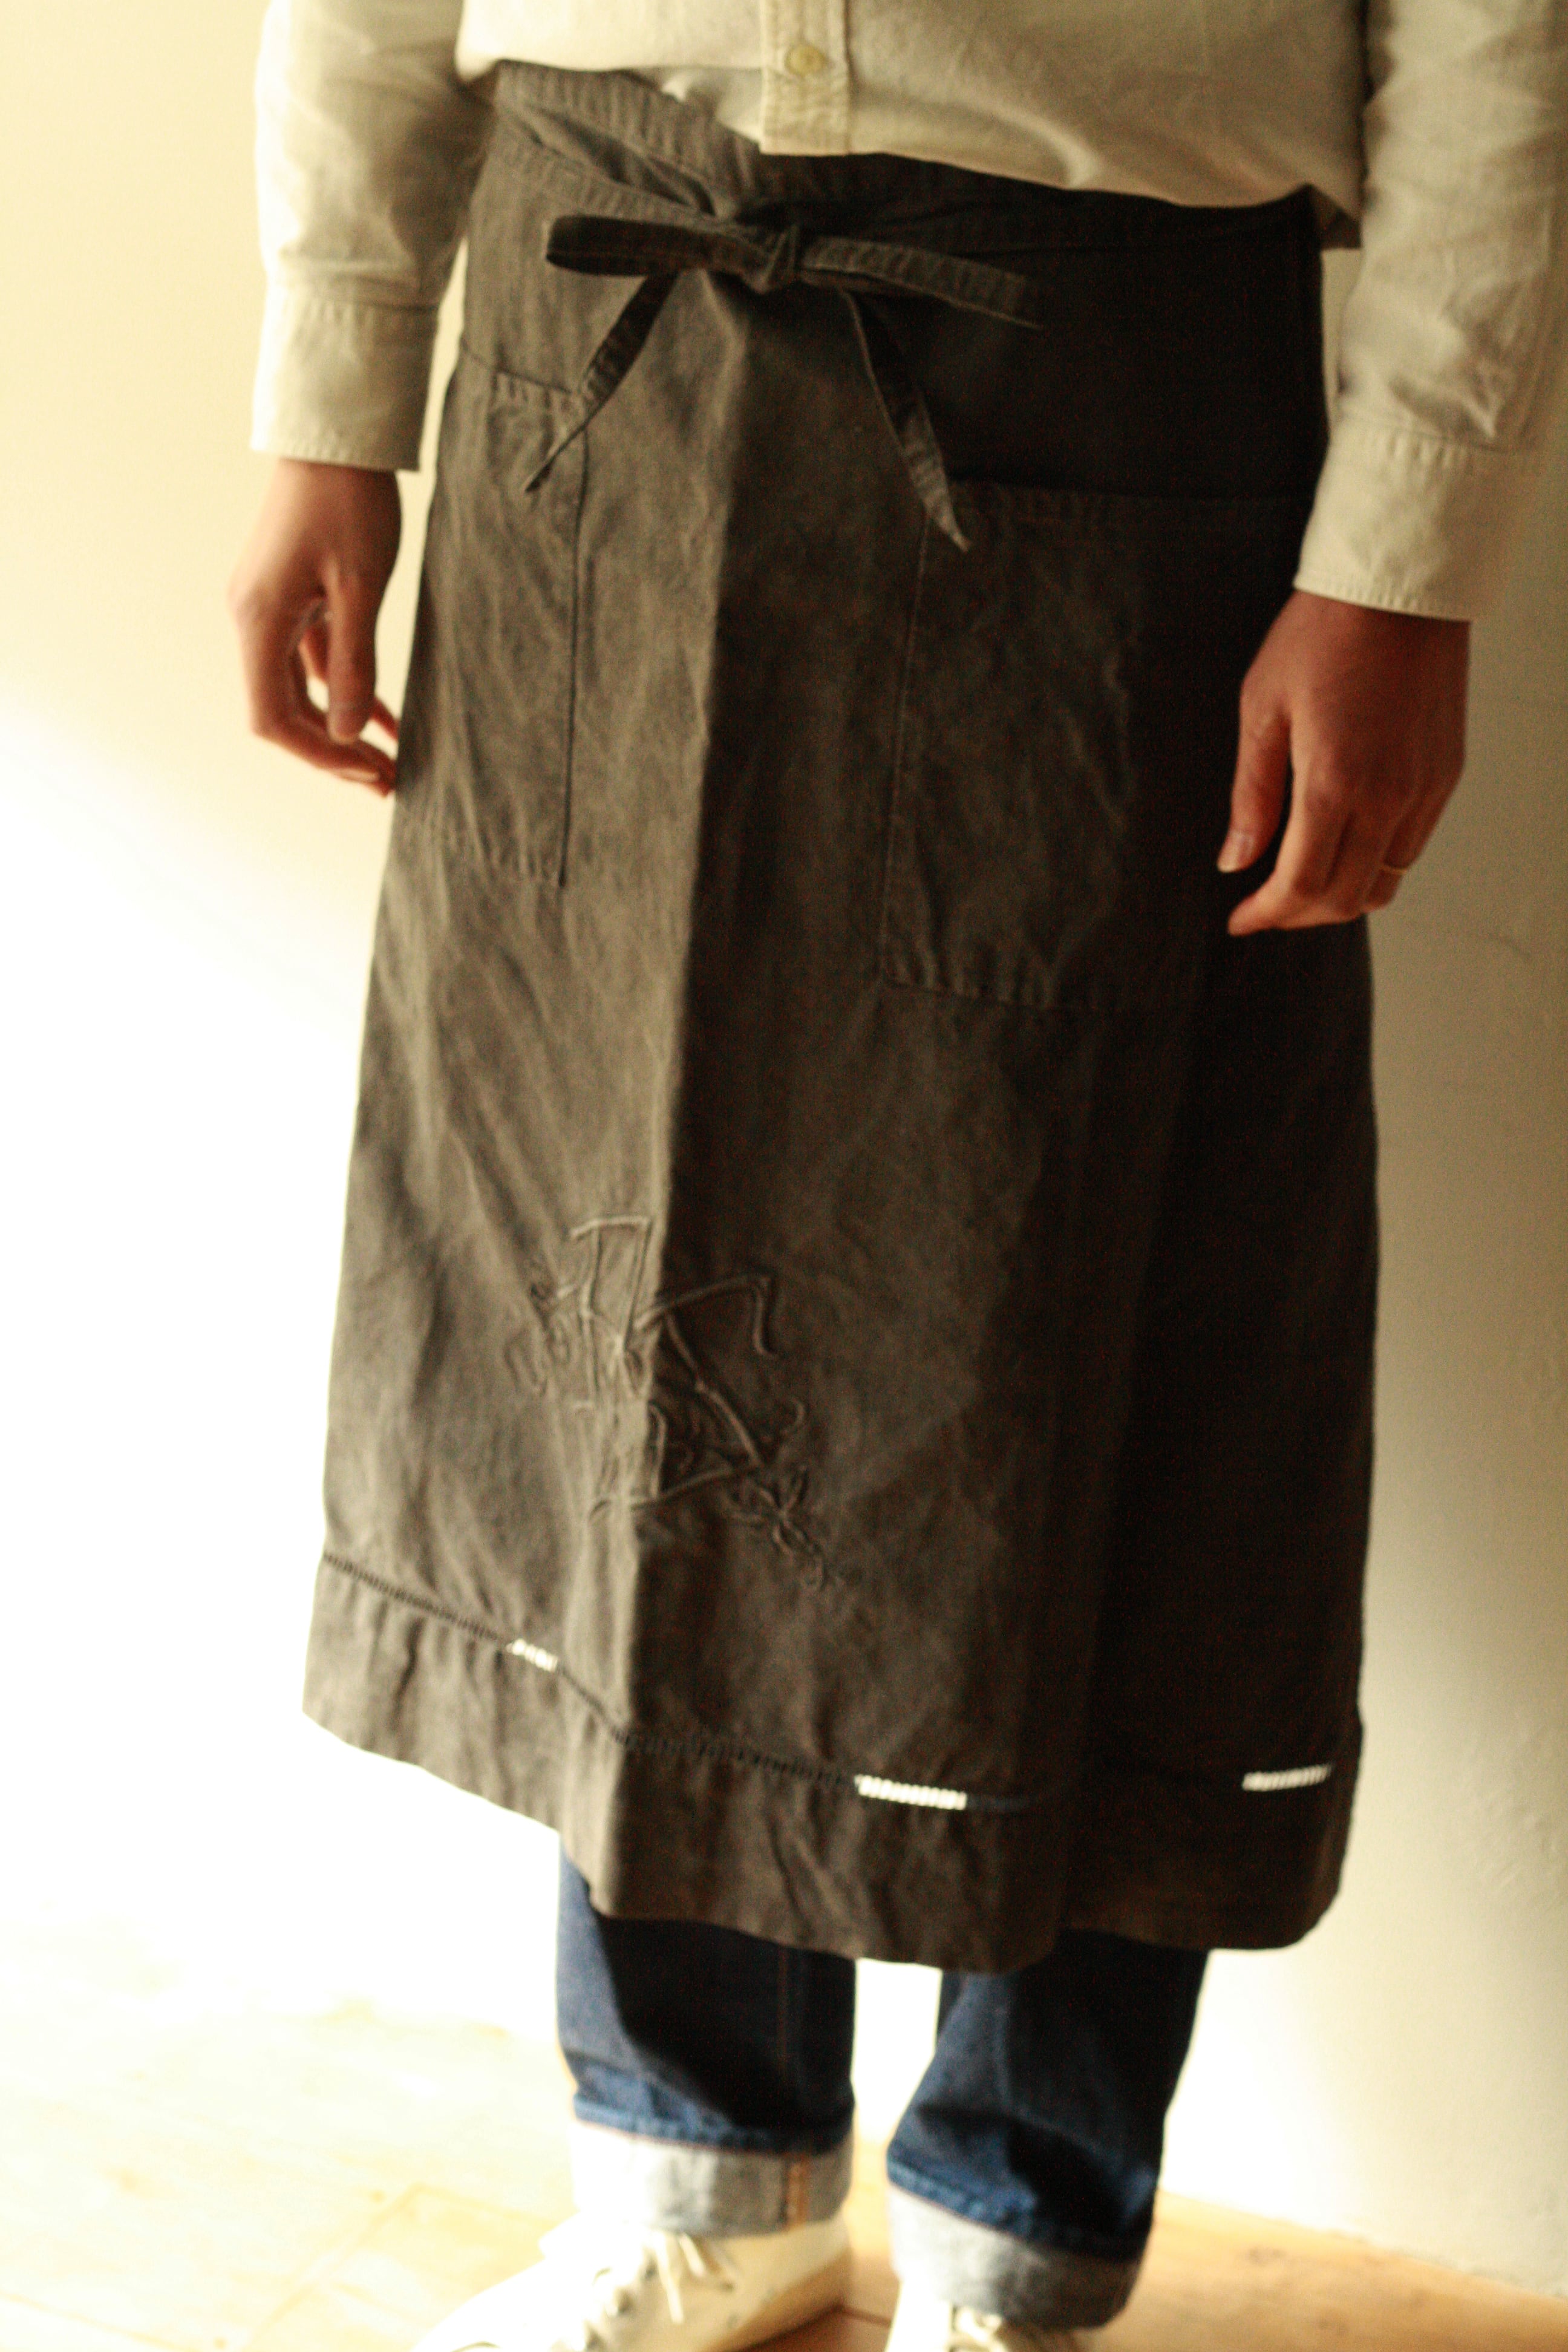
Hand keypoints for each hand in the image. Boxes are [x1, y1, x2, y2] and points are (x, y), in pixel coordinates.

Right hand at [228, 459, 402, 793]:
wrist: (336, 435)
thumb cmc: (351, 502)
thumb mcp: (361, 586)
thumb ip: (352, 662)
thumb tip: (345, 732)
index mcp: (260, 620)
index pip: (273, 717)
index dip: (318, 756)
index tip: (367, 774)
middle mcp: (253, 619)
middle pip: (283, 711)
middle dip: (332, 752)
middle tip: (388, 781)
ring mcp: (270, 608)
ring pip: (298, 690)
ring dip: (340, 728)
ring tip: (389, 762)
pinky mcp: (292, 597)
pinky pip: (312, 661)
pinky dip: (344, 690)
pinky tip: (383, 719)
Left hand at [1219, 588, 1468, 933]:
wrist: (1399, 588)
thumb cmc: (1322, 636)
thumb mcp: (1263, 712)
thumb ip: (1251, 796)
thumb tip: (1234, 862)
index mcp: (1335, 784)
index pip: (1301, 886)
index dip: (1267, 915)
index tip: (1241, 920)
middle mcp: (1389, 797)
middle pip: (1346, 899)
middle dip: (1299, 916)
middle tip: (1266, 909)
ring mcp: (1424, 788)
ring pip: (1385, 881)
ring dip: (1340, 897)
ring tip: (1301, 883)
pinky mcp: (1446, 774)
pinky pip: (1411, 847)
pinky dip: (1373, 863)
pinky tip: (1343, 844)